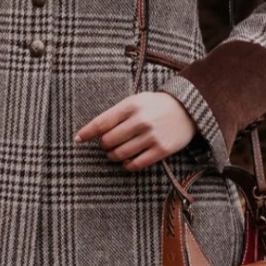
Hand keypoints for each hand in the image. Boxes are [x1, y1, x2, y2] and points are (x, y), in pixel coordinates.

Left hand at [74, 91, 196, 169]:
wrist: (188, 109)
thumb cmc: (155, 105)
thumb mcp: (136, 100)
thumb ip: (117, 113)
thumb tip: (95, 131)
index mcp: (131, 105)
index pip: (102, 122)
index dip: (87, 132)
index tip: (77, 139)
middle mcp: (140, 120)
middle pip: (109, 141)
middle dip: (103, 146)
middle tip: (105, 145)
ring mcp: (151, 136)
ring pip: (120, 154)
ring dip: (113, 156)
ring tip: (114, 153)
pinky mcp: (162, 150)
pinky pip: (136, 164)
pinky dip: (127, 165)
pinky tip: (126, 161)